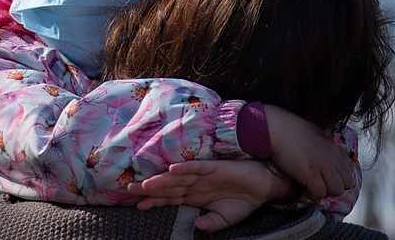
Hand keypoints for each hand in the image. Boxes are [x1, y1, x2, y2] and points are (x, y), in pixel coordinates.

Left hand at [127, 160, 292, 231]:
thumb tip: (197, 228)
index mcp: (194, 195)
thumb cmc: (243, 200)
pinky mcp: (213, 167)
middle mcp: (194, 183)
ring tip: (146, 184)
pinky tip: (172, 169)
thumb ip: (211, 223)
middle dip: (149, 189)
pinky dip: (185, 167)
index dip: (154, 201)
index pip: (169, 198)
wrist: (263, 186)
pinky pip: (196, 167)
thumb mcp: (225, 218)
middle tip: (130, 189)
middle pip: (167, 186)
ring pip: (177, 177)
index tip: (137, 205)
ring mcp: (202, 174)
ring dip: (161, 179)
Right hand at [265, 105, 354, 199]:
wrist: (276, 128)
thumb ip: (325, 143)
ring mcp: (323, 168)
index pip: (349, 171)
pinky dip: (314, 194)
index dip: (340, 176)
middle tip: (322, 183)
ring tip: (314, 187)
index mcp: (335, 148)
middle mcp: (333, 159)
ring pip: (336, 190)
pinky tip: (306, 189)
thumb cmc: (290, 127)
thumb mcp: (315, 132)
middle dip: (335, 184)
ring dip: (326, 190)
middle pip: (346, 183)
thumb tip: (327, 149)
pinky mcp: (310, 176)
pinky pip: (320, 193)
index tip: (329, 176)